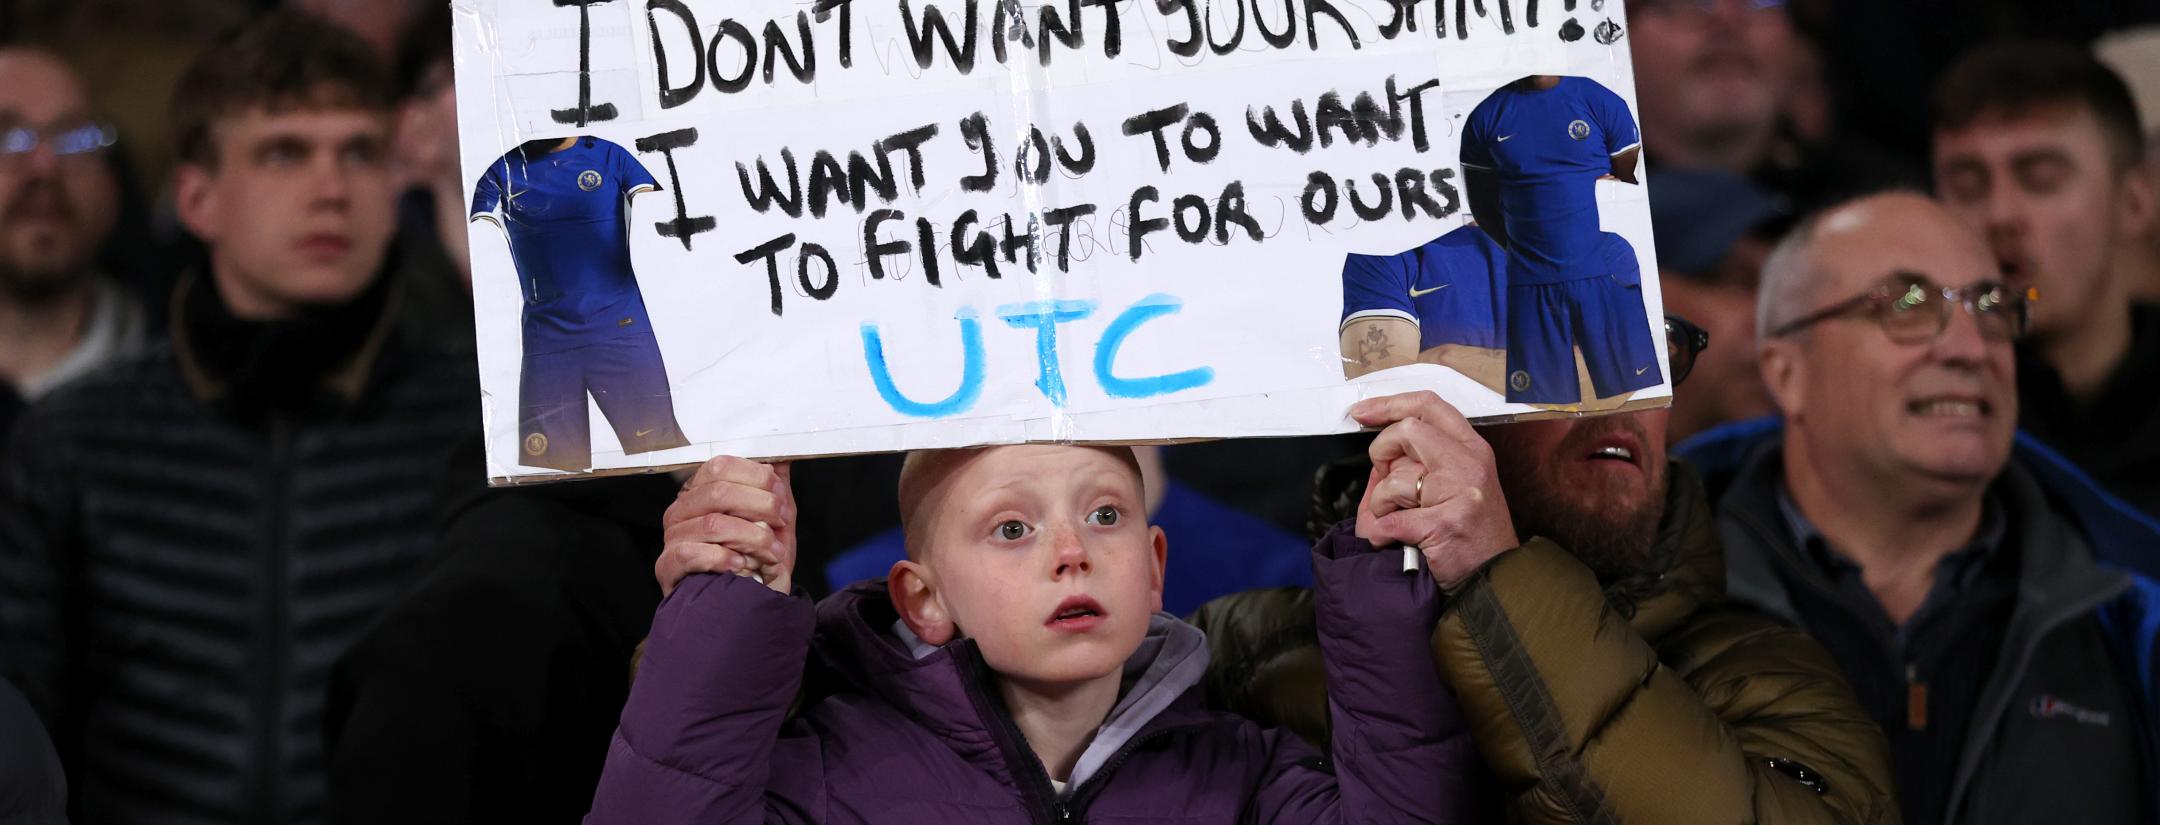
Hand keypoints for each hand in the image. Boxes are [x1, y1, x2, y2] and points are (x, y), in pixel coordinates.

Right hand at [657, 457, 796, 595]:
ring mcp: (672, 537)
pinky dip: (724, 559)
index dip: (756, 478)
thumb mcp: (772, 520)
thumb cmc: (757, 560)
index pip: (721, 467)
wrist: (746, 606)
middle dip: (760, 506)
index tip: (781, 498)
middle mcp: (682, 510)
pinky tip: (743, 567)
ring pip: (713, 524)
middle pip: (719, 492)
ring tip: (771, 553)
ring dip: (752, 538)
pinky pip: (692, 553)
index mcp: (702, 491)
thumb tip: (783, 457)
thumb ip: (774, 487)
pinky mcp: (667, 565)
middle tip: (782, 522)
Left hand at [1349, 392, 1519, 590]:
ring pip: (1394, 479)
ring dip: (1380, 503)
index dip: (1389, 404)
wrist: (1493, 579)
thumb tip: (1379, 458)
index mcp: (1472, 449)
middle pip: (1407, 429)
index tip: (1363, 412)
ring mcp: (1459, 494)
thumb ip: (1422, 462)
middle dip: (1380, 450)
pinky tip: (1390, 540)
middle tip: (1381, 474)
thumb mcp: (1459, 485)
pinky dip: (1379, 533)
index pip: (1429, 405)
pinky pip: (1388, 522)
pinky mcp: (1443, 526)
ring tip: (1393, 519)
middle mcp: (1469, 464)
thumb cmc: (1472, 535)